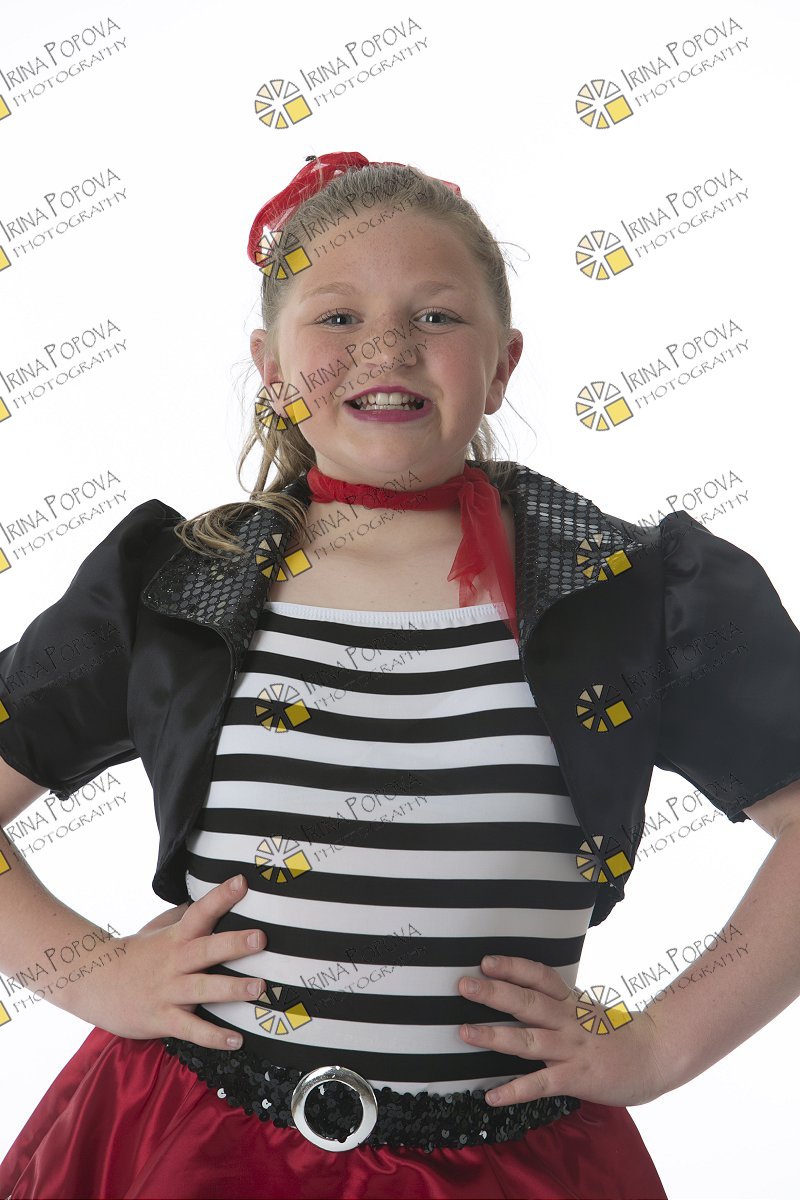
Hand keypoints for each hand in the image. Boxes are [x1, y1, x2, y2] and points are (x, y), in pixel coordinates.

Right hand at [62, 875, 266, 1050]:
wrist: (93, 983)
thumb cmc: (133, 955)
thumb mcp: (156, 929)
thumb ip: (182, 916)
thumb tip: (207, 898)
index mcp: (175, 938)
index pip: (199, 912)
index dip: (220, 897)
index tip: (242, 882)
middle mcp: (175, 962)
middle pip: (207, 950)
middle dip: (234, 944)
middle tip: (260, 938)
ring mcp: (168, 991)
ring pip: (203, 989)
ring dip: (232, 989)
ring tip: (259, 988)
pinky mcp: (162, 1019)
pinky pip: (191, 1029)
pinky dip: (213, 1037)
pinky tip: (236, 1040)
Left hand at [457, 955, 668, 1107]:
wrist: (656, 1056)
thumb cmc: (617, 1034)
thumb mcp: (588, 1009)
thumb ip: (559, 1004)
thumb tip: (524, 995)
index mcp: (572, 1002)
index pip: (540, 977)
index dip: (513, 967)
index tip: (487, 961)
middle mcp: (569, 1021)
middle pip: (528, 1002)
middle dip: (494, 993)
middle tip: (464, 985)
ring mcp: (572, 1049)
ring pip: (528, 1040)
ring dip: (494, 1035)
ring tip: (464, 1032)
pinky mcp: (576, 1078)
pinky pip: (541, 1084)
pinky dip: (514, 1090)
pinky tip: (491, 1095)